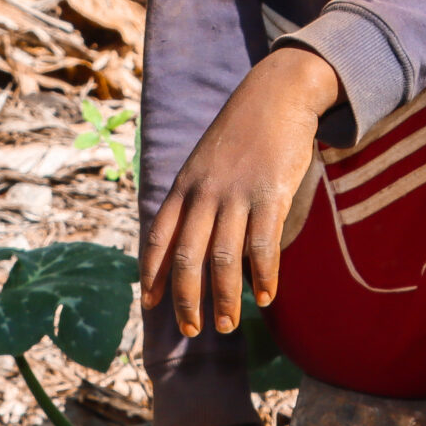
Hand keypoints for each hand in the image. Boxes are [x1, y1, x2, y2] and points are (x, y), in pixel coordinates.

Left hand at [140, 46, 339, 337]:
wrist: (276, 94)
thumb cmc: (241, 133)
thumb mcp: (205, 162)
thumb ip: (196, 198)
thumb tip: (192, 241)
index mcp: (184, 186)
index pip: (158, 238)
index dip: (151, 275)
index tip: (150, 306)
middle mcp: (204, 193)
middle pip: (187, 258)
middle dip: (185, 300)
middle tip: (191, 331)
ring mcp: (237, 194)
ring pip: (224, 260)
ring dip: (224, 299)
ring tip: (226, 326)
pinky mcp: (270, 194)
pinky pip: (263, 246)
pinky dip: (264, 276)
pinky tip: (267, 297)